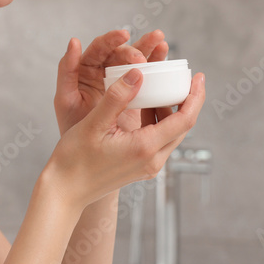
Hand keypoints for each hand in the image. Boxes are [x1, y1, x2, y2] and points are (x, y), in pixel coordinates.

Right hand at [47, 65, 206, 210]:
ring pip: (171, 134)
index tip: (199, 76)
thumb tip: (139, 72)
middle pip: (183, 127)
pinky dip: (157, 122)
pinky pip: (158, 141)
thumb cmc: (74, 159)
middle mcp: (152, 161)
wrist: (65, 191)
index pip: (185, 119)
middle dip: (186, 101)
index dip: (195, 96)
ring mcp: (148, 167)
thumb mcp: (94, 123)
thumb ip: (118, 97)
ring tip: (159, 88)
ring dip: (170, 111)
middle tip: (182, 78)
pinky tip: (144, 107)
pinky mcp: (140, 168)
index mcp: (145, 148)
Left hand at [54, 28, 171, 136]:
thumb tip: (74, 41)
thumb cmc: (70, 126)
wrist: (83, 157)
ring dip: (151, 51)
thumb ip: (67, 71)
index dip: (111, 39)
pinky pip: (149, 80)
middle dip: (135, 48)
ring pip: (139, 63)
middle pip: (123, 53)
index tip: (123, 35)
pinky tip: (168, 66)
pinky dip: (158, 72)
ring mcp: (122, 84)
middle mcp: (105, 72)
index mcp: (86, 68)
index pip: (101, 48)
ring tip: (162, 44)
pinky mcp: (136, 97)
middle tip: (141, 59)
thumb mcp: (65, 99)